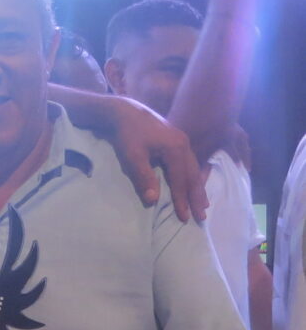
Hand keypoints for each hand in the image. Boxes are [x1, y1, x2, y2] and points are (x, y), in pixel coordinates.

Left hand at [110, 97, 207, 221]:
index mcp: (175, 149)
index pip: (180, 180)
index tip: (184, 217)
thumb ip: (143, 177)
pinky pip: (191, 162)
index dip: (182, 200)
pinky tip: (196, 184)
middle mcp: (184, 145)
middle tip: (202, 217)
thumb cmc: (128, 134)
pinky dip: (194, 176)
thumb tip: (153, 201)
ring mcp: (183, 141)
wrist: (125, 111)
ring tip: (203, 204)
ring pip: (194, 169)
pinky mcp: (178, 141)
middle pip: (193, 176)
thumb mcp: (132, 157)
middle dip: (197, 197)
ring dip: (198, 188)